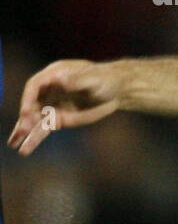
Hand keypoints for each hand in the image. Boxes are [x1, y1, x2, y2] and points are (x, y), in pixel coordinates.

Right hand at [7, 60, 121, 155]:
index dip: (28, 98)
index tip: (26, 112)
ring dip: (24, 132)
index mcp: (54, 75)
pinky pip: (43, 129)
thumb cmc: (106, 80)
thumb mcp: (95, 78)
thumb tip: (62, 81)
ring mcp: (52, 105)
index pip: (34, 86)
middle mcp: (48, 90)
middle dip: (26, 117)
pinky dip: (34, 138)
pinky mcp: (59, 118)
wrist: (116, 91)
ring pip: (34, 119)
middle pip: (31, 104)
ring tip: (14, 145)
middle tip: (23, 130)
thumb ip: (79, 79)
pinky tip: (24, 148)